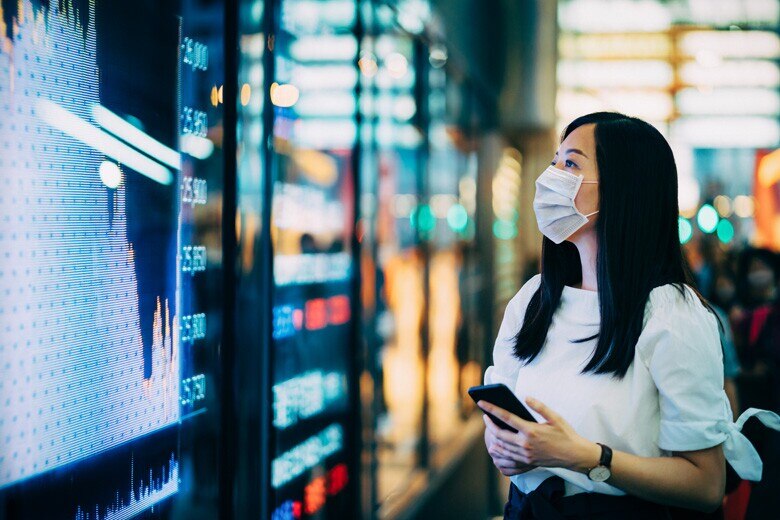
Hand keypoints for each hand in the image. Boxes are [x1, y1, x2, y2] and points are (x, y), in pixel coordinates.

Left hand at [478, 397, 600, 473]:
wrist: (574, 455)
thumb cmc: (565, 434)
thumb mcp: (554, 417)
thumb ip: (539, 406)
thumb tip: (526, 397)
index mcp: (531, 430)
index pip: (506, 417)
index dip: (491, 409)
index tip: (481, 402)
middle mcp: (525, 444)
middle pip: (499, 434)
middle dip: (489, 425)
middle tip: (484, 416)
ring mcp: (525, 455)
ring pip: (502, 447)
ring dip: (492, 438)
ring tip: (489, 429)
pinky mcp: (527, 462)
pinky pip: (508, 457)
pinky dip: (500, 450)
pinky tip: (498, 444)